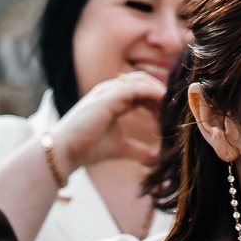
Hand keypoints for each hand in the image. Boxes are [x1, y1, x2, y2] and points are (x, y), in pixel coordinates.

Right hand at [52, 70, 167, 171]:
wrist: (66, 150)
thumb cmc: (88, 148)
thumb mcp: (121, 148)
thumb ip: (138, 150)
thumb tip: (155, 157)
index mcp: (112, 99)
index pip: (140, 91)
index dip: (156, 100)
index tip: (169, 114)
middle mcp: (110, 91)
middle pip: (143, 82)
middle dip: (160, 93)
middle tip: (174, 109)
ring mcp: (108, 91)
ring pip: (141, 82)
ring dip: (159, 92)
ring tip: (172, 106)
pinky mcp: (108, 96)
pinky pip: (136, 88)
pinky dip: (152, 93)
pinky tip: (164, 103)